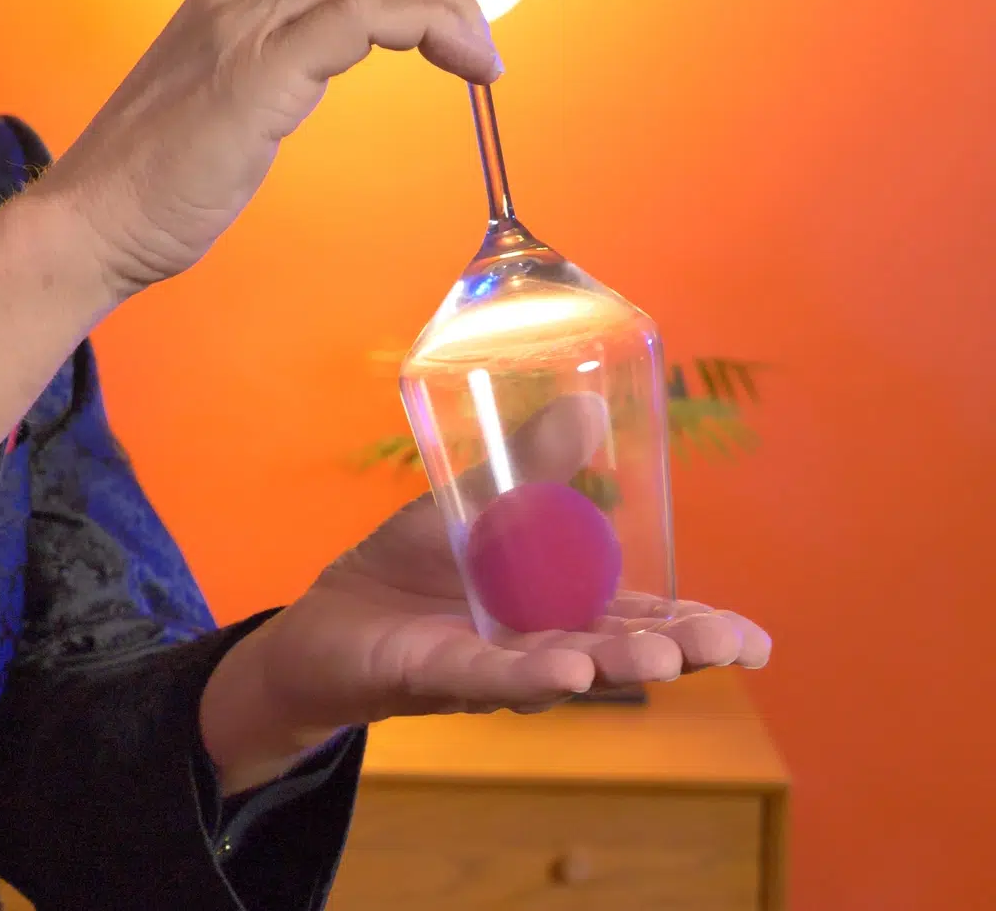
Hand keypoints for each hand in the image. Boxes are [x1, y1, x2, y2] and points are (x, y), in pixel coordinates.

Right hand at [37, 0, 587, 299]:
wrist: (88, 226)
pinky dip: (427, 27)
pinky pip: (363, 16)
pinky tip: (469, 61)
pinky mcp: (257, 67)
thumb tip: (345, 64)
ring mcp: (249, 21)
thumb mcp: (239, 114)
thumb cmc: (160, 190)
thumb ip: (291, 76)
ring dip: (465, 3)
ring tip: (506, 53)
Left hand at [198, 395, 772, 792]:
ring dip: (611, 665)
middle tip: (730, 646)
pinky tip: (566, 675)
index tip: (759, 641)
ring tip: (659, 661)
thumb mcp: (478, 505)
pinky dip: (528, 677)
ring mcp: (494, 669)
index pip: (643, 622)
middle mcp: (542, 648)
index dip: (699, 631)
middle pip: (619, 654)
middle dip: (676, 651)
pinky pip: (488, 679)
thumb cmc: (413, 568)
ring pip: (564, 671)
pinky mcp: (438, 678)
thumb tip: (589, 407)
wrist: (328, 617)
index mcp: (563, 608)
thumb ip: (534, 465)